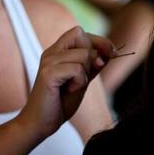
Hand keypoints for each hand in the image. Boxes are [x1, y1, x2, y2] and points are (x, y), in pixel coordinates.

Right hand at [18, 26, 116, 140]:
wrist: (41, 122)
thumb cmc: (61, 102)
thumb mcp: (83, 80)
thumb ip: (93, 65)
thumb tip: (110, 51)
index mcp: (58, 51)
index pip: (80, 32)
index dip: (100, 41)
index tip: (112, 54)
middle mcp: (51, 52)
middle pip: (82, 37)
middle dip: (93, 57)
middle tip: (85, 76)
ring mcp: (48, 61)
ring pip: (83, 55)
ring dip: (85, 74)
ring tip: (72, 86)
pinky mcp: (48, 73)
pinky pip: (77, 69)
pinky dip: (80, 82)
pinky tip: (69, 90)